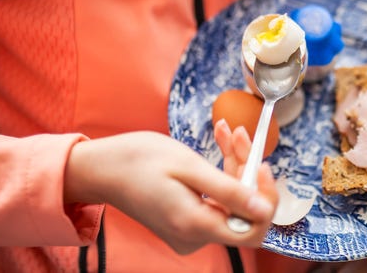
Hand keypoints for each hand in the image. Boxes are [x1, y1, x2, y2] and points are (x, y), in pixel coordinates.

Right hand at [63, 130, 277, 253]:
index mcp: (196, 225)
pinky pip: (216, 198)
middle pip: (244, 209)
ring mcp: (190, 230)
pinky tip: (218, 141)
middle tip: (239, 135)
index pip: (253, 228)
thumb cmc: (137, 160)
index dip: (265, 198)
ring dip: (235, 164)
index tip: (261, 163)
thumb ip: (228, 190)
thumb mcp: (187, 166)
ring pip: (232, 200)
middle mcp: (195, 235)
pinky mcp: (187, 220)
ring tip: (227, 131)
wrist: (101, 167)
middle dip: (247, 170)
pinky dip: (221, 171)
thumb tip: (263, 208)